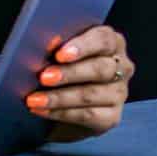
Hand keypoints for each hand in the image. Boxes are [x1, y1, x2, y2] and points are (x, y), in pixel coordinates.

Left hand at [27, 24, 134, 141]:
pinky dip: (61, 113)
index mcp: (113, 43)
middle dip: (69, 73)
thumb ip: (59, 48)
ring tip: (35, 99)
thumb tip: (47, 45)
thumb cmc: (64, 70)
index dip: (82, 46)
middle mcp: (122, 66)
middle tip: (44, 77)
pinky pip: (88, 115)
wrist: (66, 106)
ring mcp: (119, 92)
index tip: (59, 54)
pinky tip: (42, 110)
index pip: (104, 39)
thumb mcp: (62, 55)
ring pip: (91, 94)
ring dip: (59, 97)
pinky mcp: (113, 116)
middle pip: (100, 68)